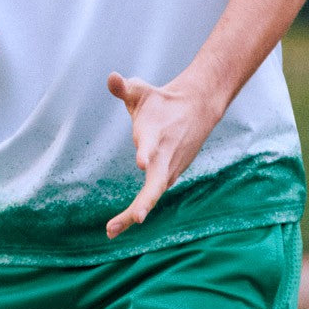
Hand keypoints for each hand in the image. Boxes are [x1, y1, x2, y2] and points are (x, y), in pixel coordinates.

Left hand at [104, 71, 223, 238]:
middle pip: (156, 183)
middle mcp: (164, 156)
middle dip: (146, 201)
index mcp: (156, 134)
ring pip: (152, 195)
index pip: (151, 145)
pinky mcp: (167, 176)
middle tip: (136, 218)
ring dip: (134, 213)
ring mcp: (168, 169)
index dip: (146, 152)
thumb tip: (111, 77)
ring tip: (111, 231)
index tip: (140, 161)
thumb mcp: (141, 91)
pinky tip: (119, 226)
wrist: (196, 109)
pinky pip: (151, 196)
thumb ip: (124, 87)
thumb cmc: (160, 102)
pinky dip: (137, 210)